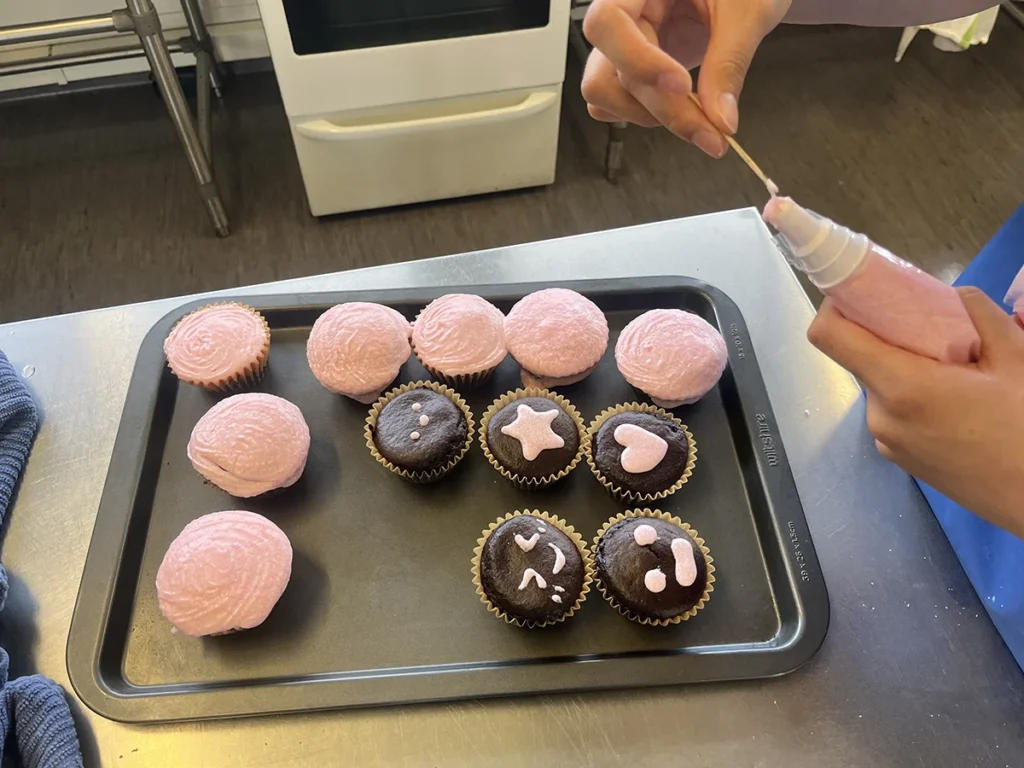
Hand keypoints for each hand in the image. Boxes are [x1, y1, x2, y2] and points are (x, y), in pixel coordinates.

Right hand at [581, 0, 790, 156]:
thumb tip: (720, 120)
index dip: (637, 59)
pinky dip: (646, 115)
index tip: (682, 85)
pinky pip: (616, 102)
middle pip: (609, 71)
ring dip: (648, 116)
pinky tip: (683, 112)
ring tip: (698, 121)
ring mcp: (624, 42)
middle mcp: (623, 12)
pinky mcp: (634, 66)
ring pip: (605, 93)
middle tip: (710, 132)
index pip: (608, 21)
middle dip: (661, 108)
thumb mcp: (748, 11)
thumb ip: (730, 62)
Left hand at [808, 288, 1023, 538]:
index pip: (829, 336)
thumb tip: (952, 294)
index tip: (862, 292)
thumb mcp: (1016, 357)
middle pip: (860, 357)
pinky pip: (892, 411)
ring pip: (879, 384)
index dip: (836, 305)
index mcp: (900, 386)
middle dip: (887, 335)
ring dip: (904, 366)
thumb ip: (977, 314)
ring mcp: (885, 441)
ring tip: (955, 368)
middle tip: (931, 325)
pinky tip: (955, 400)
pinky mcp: (898, 458)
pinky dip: (911, 395)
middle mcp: (880, 415)